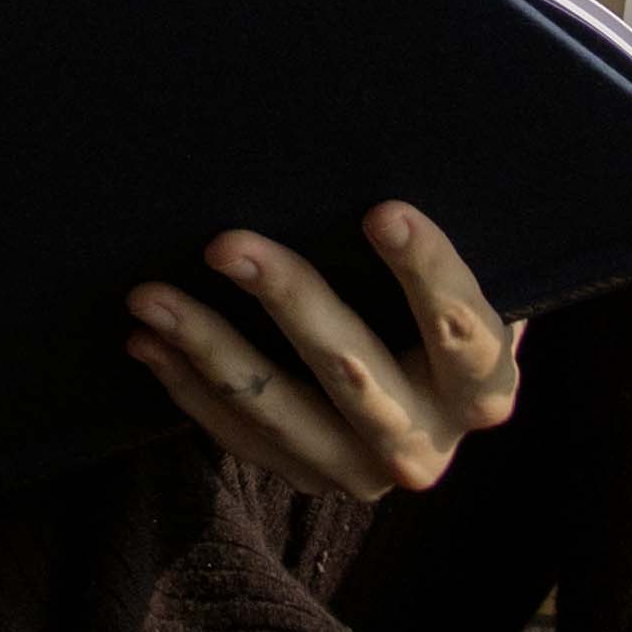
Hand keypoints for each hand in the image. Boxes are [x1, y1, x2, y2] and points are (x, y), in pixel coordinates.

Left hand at [126, 205, 519, 503]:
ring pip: (280, 410)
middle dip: (287, 301)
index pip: (464, 331)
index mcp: (484, 388)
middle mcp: (427, 445)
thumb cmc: (440, 305)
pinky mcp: (307, 479)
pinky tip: (147, 340)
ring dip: (209, 347)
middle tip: (224, 243)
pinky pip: (240, 436)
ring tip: (149, 296)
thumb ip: (444, 244)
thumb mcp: (466, 277)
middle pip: (354, 372)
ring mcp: (362, 471)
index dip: (427, 272)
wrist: (427, 394)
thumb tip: (395, 152)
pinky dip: (188, 386)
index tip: (382, 211)